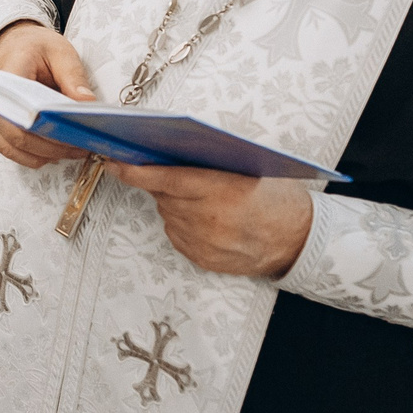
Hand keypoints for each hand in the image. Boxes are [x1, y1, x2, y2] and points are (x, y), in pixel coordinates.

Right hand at [0, 21, 98, 168]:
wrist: (14, 43)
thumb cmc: (33, 46)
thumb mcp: (60, 52)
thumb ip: (73, 76)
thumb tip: (86, 103)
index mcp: (6, 75)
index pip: (23, 111)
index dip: (48, 129)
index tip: (74, 133)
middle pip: (19, 136)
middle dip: (52, 147)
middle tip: (80, 146)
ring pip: (14, 148)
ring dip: (45, 155)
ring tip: (72, 150)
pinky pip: (10, 150)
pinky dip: (33, 155)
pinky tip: (54, 152)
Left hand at [108, 162, 312, 278]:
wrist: (298, 240)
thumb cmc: (276, 198)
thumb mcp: (248, 170)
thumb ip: (209, 165)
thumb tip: (167, 153)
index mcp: (221, 191)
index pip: (166, 178)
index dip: (136, 171)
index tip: (115, 162)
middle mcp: (208, 219)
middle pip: (164, 196)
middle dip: (160, 182)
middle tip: (165, 170)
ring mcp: (204, 243)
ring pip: (168, 215)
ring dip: (175, 203)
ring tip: (201, 198)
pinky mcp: (202, 259)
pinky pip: (177, 234)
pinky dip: (183, 223)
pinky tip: (204, 218)